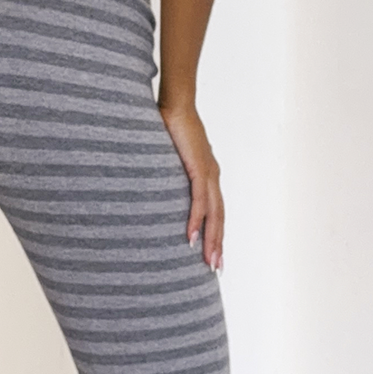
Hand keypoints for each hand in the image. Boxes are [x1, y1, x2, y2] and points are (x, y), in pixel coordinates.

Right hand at [158, 101, 222, 270]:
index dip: (216, 233)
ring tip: (208, 261)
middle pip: (219, 217)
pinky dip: (197, 220)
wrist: (175, 105)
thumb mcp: (169, 156)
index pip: (215, 210)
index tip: (214, 254)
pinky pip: (199, 200)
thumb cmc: (169, 126)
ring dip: (211, 239)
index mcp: (207, 174)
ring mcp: (208, 173)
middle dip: (218, 244)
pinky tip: (192, 237)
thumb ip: (167, 170)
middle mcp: (212, 176)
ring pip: (213, 213)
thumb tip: (154, 180)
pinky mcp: (199, 168)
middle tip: (215, 268)